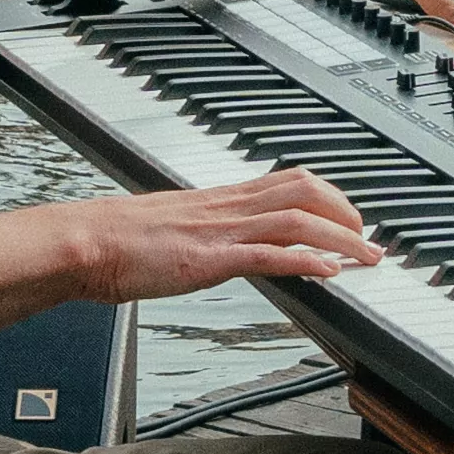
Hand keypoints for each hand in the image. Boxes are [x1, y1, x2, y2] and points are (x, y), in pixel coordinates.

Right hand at [63, 166, 381, 304]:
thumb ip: (209, 231)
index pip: (289, 181)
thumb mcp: (176, 227)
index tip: (350, 218)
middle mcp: (228, 207)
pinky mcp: (209, 259)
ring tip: (366, 258)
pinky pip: (267, 255)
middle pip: (305, 189)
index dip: (329, 196)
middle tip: (369, 239)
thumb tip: (230, 243)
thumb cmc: (120, 240)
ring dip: (341, 238)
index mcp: (222, 199)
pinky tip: (328, 273)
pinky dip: (304, 261)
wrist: (84, 243)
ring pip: (297, 219)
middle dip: (346, 211)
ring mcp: (220, 231)